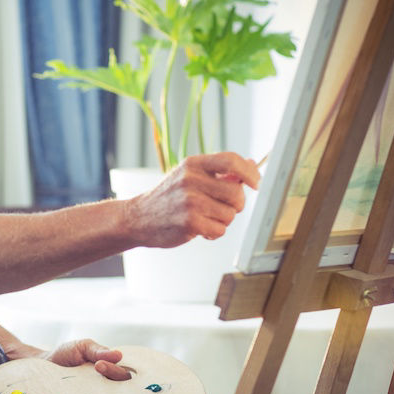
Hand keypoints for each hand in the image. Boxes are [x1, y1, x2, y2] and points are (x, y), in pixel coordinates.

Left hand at [45, 339, 131, 380]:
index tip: (99, 364)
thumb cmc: (65, 354)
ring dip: (105, 393)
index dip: (116, 370)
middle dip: (112, 375)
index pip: (124, 374)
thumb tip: (118, 355)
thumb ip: (99, 351)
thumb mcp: (82, 347)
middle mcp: (107, 384)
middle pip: (121, 387)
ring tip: (91, 383)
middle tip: (97, 367)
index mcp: (110, 369)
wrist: (43, 366)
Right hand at [124, 152, 260, 247]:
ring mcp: (190, 201)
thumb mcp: (189, 176)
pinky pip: (220, 230)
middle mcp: (191, 180)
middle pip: (236, 192)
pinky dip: (214, 232)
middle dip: (236, 204)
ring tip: (205, 218)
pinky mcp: (189, 222)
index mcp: (193, 164)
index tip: (255, 183)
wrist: (138, 218)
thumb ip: (219, 172)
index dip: (249, 172)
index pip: (231, 161)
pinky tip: (199, 229)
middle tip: (223, 207)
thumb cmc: (167, 198)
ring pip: (230, 214)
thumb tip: (251, 164)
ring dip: (223, 220)